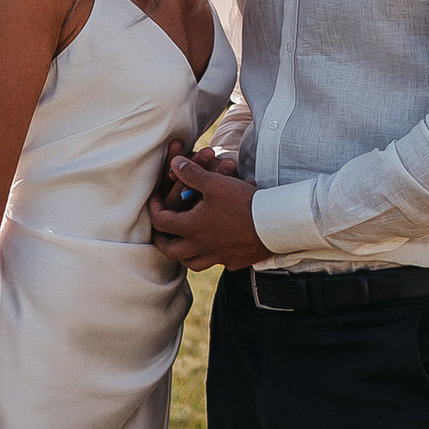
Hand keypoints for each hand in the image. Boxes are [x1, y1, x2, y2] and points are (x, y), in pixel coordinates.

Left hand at [149, 148, 259, 270]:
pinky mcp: (235, 261)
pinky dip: (212, 258)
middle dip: (161, 241)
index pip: (161, 222)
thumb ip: (192, 174)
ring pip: (192, 263)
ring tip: (184, 245)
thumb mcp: (215, 183)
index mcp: (192, 228)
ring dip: (184, 255)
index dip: (153, 209)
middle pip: (170, 251)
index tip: (154, 200)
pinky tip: (216, 250)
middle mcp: (201, 246)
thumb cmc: (243, 202)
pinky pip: (218, 264)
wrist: (274, 224)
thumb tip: (174, 164)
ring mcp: (218, 257)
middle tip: (161, 231)